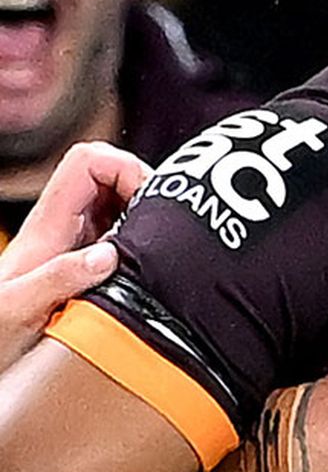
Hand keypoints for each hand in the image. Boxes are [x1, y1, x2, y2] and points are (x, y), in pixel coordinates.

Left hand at [0, 142, 148, 373]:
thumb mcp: (18, 310)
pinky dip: (145, 238)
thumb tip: (108, 255)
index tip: (148, 202)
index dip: (124, 168)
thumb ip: (60, 278)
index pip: (88, 161)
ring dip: (147, 213)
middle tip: (164, 224)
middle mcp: (63, 226)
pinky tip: (152, 265)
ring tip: (161, 244)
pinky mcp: (89, 260)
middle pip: (110, 171)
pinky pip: (124, 230)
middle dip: (145, 188)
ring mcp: (77, 241)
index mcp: (47, 225)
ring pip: (120, 199)